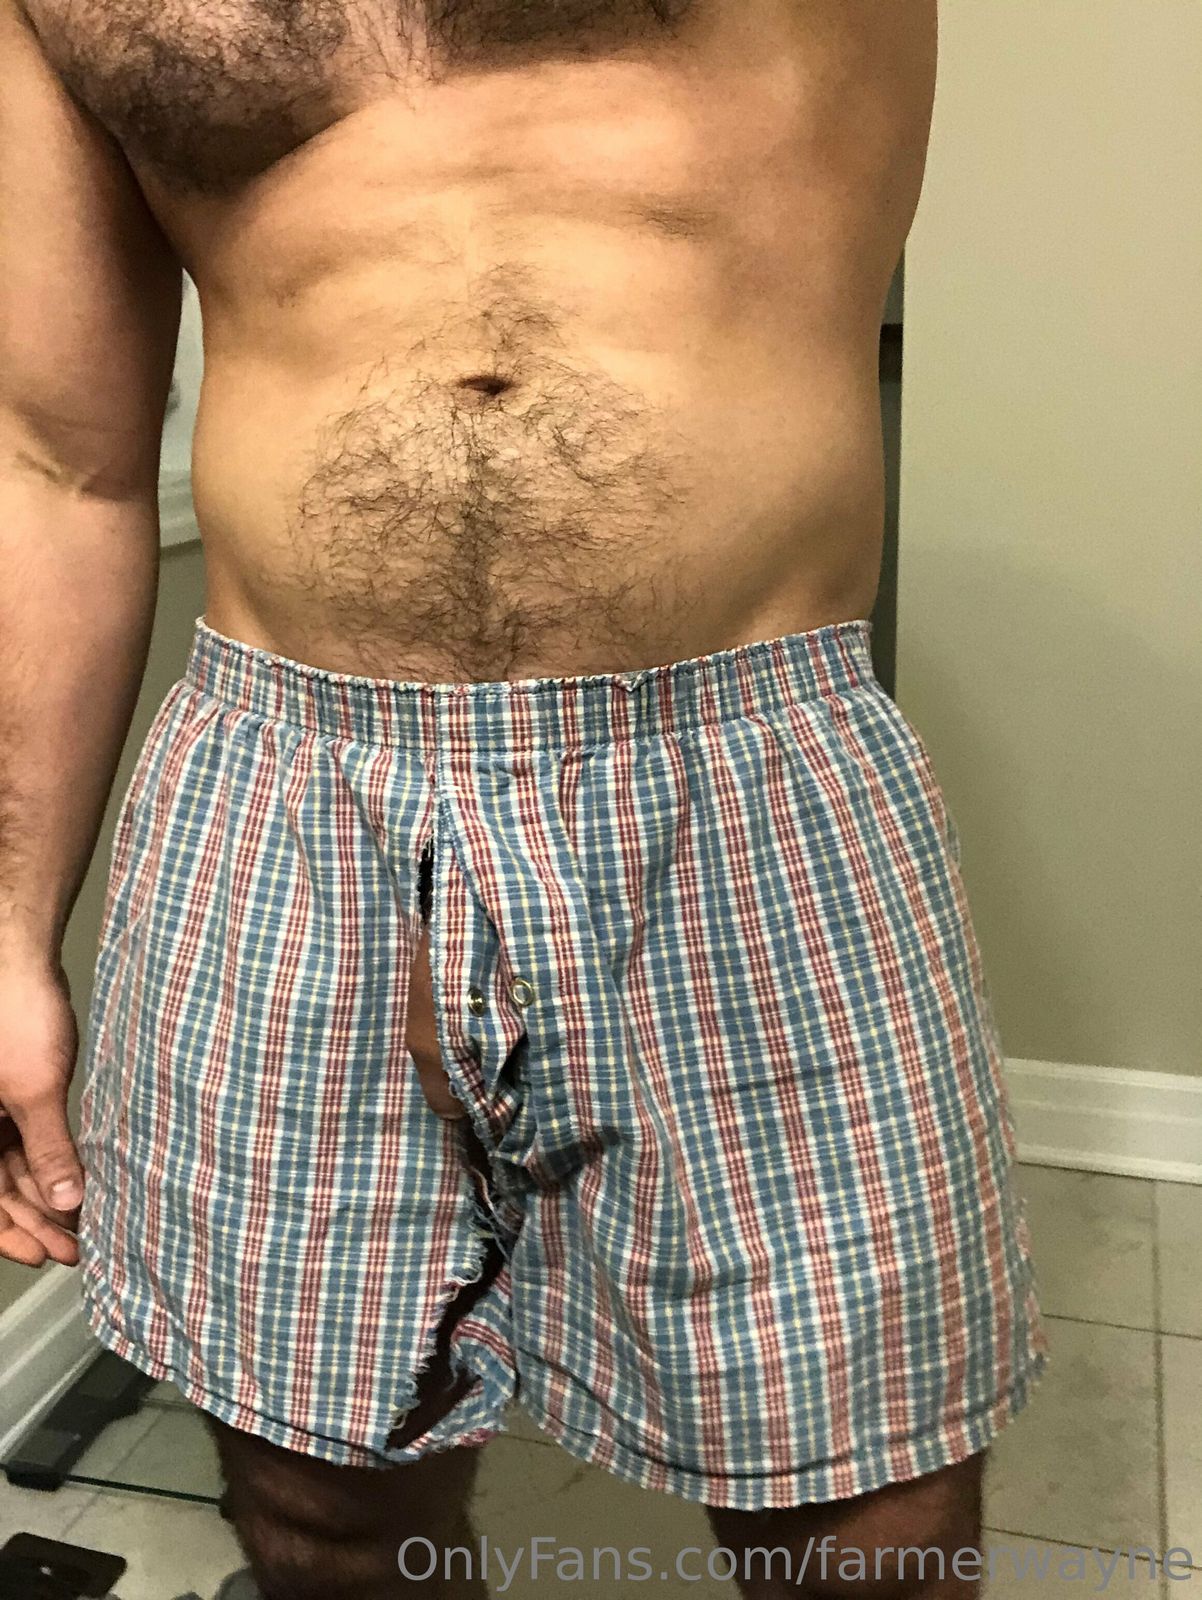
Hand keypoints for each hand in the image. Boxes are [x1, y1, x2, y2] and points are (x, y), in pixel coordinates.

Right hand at [0, 955, 82, 1266]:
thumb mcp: (35, 1089)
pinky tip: (78, 1177)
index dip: (11, 1235)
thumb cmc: (15, 1013)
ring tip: (85, 1217)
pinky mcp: (9, 1092)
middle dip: (37, 1219)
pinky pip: (23, 1139)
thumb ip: (48, 1148)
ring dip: (47, 1192)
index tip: (49, 1254)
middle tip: (78, 1243)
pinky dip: (48, 1159)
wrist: (19, 959)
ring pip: (11, 1167)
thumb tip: (64, 1200)